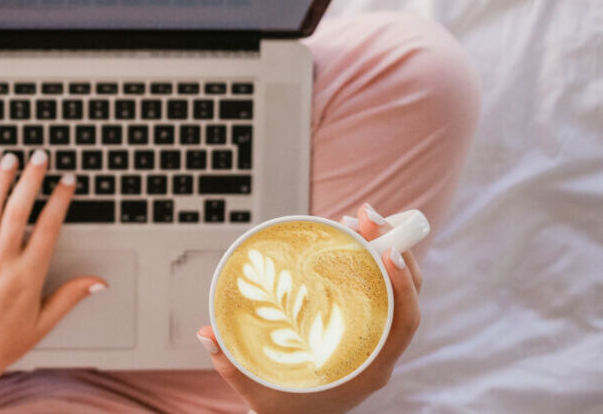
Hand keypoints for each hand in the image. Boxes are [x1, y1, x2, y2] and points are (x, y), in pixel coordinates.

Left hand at [0, 150, 104, 413]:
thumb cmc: (1, 345)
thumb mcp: (43, 323)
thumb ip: (70, 297)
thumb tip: (99, 283)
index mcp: (27, 277)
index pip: (48, 228)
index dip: (60, 201)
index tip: (67, 181)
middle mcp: (1, 265)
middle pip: (18, 212)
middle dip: (31, 180)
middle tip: (40, 157)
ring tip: (9, 159)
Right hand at [197, 203, 422, 413]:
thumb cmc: (284, 410)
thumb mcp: (257, 393)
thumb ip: (231, 367)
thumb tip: (205, 334)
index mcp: (368, 369)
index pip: (404, 323)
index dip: (404, 286)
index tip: (389, 252)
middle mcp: (380, 352)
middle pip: (405, 296)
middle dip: (394, 250)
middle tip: (365, 216)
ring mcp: (376, 340)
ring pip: (395, 290)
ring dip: (383, 251)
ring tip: (356, 219)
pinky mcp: (365, 330)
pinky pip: (379, 293)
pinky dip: (370, 265)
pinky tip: (349, 242)